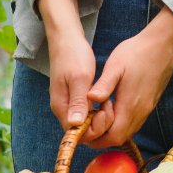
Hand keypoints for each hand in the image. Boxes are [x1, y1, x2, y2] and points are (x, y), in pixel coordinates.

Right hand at [46, 24, 110, 140]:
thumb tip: (75, 125)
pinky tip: (107, 101)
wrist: (67, 40)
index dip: (94, 129)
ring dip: (100, 118)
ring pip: (86, 123)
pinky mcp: (76, 99)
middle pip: (82, 131)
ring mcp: (69, 104)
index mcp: (61, 106)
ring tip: (110, 102)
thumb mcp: (79, 77)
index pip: (76, 133)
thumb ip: (78, 101)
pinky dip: (98, 111)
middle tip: (110, 106)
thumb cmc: (73, 56)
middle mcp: (63, 109)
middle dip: (99, 125)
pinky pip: (87, 113)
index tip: (105, 111)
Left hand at [84, 5, 172, 148]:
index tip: (86, 123)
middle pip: (119, 138)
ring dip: (111, 129)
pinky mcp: (149, 104)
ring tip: (99, 113)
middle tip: (89, 120)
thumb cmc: (137, 53)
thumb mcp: (116, 66)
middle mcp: (140, 112)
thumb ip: (104, 85)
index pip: (112, 137)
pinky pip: (133, 122)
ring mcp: (146, 109)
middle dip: (101, 136)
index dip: (97, 137)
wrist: (163, 45)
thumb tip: (90, 99)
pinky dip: (120, 122)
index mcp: (130, 106)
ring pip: (127, 132)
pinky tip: (113, 107)